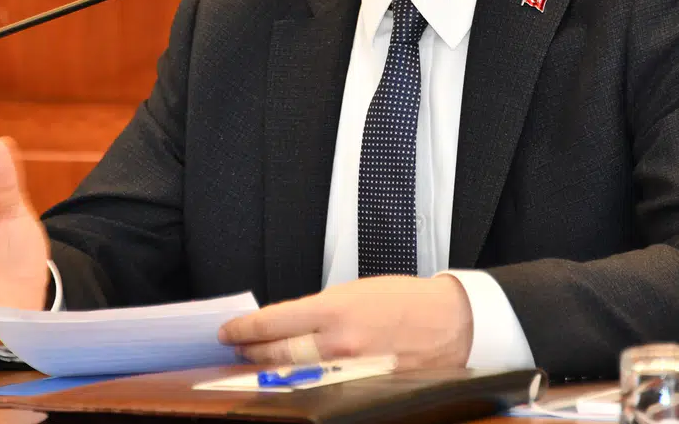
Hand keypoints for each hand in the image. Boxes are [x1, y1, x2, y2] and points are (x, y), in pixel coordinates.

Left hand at [218, 275, 472, 369]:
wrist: (450, 322)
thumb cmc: (405, 300)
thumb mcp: (355, 291)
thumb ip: (319, 310)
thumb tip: (287, 322)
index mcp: (334, 310)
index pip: (272, 323)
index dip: (244, 329)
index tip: (229, 330)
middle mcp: (338, 344)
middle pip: (276, 354)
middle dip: (251, 350)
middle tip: (237, 346)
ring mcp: (349, 371)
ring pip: (294, 375)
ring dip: (269, 368)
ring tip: (255, 361)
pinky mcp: (362, 388)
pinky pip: (322, 386)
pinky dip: (302, 381)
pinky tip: (291, 378)